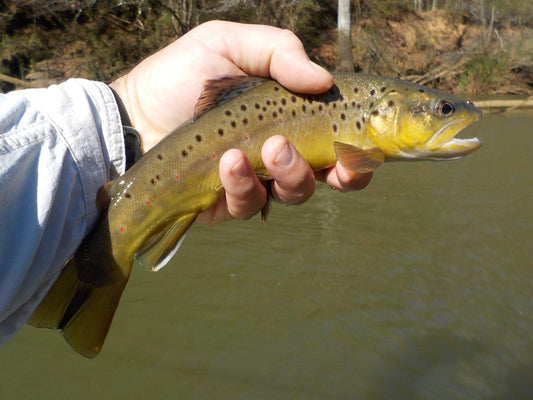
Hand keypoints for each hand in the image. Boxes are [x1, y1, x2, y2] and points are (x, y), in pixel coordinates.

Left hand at [109, 21, 371, 223]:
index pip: (340, 140)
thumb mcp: (230, 44)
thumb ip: (280, 51)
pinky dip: (244, 184)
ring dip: (290, 173)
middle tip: (326, 157)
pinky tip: (228, 162)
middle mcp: (281, 151)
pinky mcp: (230, 201)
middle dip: (339, 173)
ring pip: (295, 193)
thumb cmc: (181, 74)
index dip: (360, 151)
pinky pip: (250, 205)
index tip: (363, 149)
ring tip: (268, 148)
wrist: (134, 112)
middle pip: (329, 176)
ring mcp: (257, 179)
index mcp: (290, 115)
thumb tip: (323, 80)